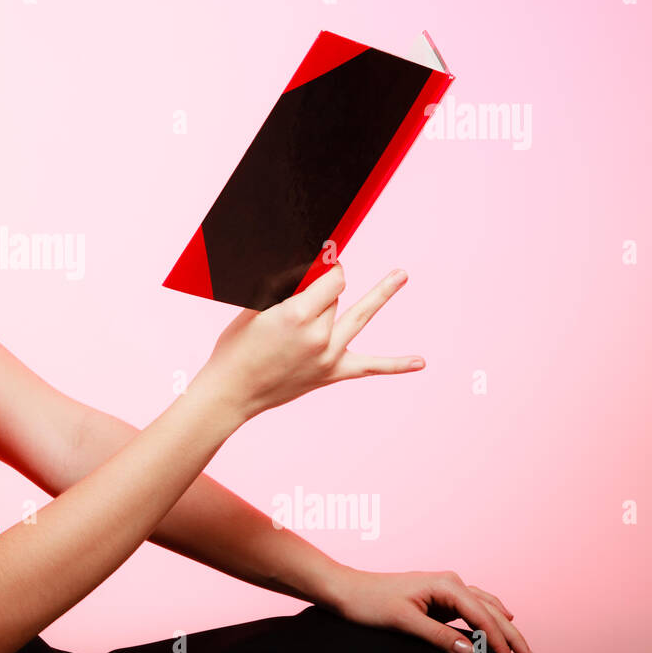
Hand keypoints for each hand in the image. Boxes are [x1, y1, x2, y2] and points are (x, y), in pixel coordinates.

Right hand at [190, 261, 423, 421]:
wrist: (232, 392)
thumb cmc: (236, 349)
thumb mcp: (253, 309)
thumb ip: (283, 289)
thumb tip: (308, 271)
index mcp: (298, 315)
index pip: (330, 279)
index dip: (325, 267)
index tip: (321, 259)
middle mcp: (319, 336)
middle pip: (335, 297)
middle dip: (320, 291)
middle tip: (299, 298)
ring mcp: (329, 356)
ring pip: (356, 317)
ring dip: (381, 294)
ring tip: (401, 275)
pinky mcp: (331, 373)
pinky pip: (369, 367)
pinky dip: (395, 365)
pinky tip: (419, 362)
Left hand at [327, 567, 537, 652]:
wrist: (347, 589)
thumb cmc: (370, 601)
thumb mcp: (404, 621)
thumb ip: (439, 636)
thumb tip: (470, 651)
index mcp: (446, 584)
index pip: (483, 616)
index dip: (500, 642)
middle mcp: (451, 582)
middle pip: (491, 610)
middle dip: (512, 635)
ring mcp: (446, 589)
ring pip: (485, 608)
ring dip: (504, 628)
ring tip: (520, 650)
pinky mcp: (439, 598)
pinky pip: (472, 609)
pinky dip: (488, 621)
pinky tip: (497, 628)